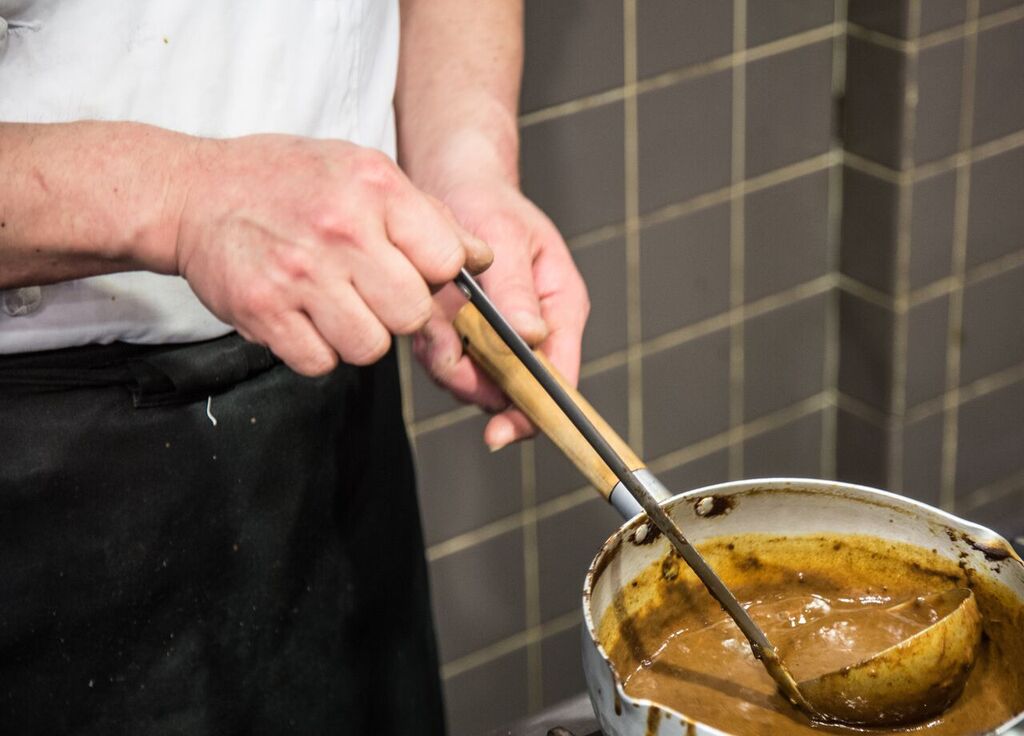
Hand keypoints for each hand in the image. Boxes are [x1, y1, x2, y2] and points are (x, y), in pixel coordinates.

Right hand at [174, 135, 491, 375]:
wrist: (194, 193)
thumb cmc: (287, 182)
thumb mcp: (362, 172)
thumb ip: (426, 216)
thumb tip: (482, 256)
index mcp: (374, 188)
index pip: (447, 260)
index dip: (435, 275)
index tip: (414, 271)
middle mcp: (339, 229)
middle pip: (412, 314)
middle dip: (398, 312)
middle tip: (371, 292)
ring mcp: (299, 274)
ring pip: (370, 348)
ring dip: (359, 336)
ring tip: (335, 304)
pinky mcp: (263, 312)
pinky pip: (320, 363)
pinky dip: (316, 351)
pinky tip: (303, 317)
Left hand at [413, 178, 589, 449]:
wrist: (451, 183)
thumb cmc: (487, 201)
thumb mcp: (505, 238)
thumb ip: (515, 290)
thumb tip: (532, 336)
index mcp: (561, 307)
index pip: (560, 377)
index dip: (535, 410)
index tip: (502, 431)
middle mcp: (534, 329)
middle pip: (516, 389)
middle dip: (481, 387)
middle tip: (449, 363)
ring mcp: (499, 336)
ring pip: (479, 382)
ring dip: (453, 368)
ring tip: (437, 328)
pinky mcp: (466, 335)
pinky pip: (450, 363)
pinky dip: (435, 351)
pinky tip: (429, 322)